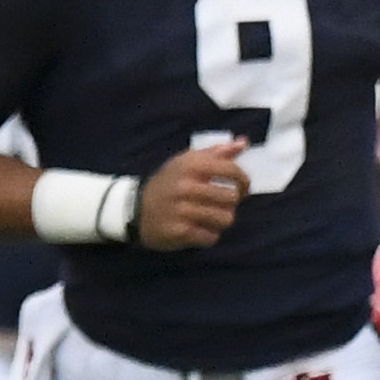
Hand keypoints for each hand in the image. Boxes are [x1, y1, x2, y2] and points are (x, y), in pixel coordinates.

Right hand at [135, 139, 252, 250]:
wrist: (135, 208)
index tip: (242, 188)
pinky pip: (211, 237)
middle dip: (231, 203)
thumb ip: (217, 152)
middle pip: (231, 198)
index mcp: (191, 165)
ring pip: (225, 219)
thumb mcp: (187, 162)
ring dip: (221, 220)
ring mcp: (182, 210)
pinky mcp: (180, 232)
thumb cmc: (169, 182)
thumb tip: (244, 142)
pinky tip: (200, 229)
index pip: (231, 170)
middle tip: (221, 204)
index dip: (243, 180)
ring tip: (211, 217)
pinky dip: (209, 235)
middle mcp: (186, 186)